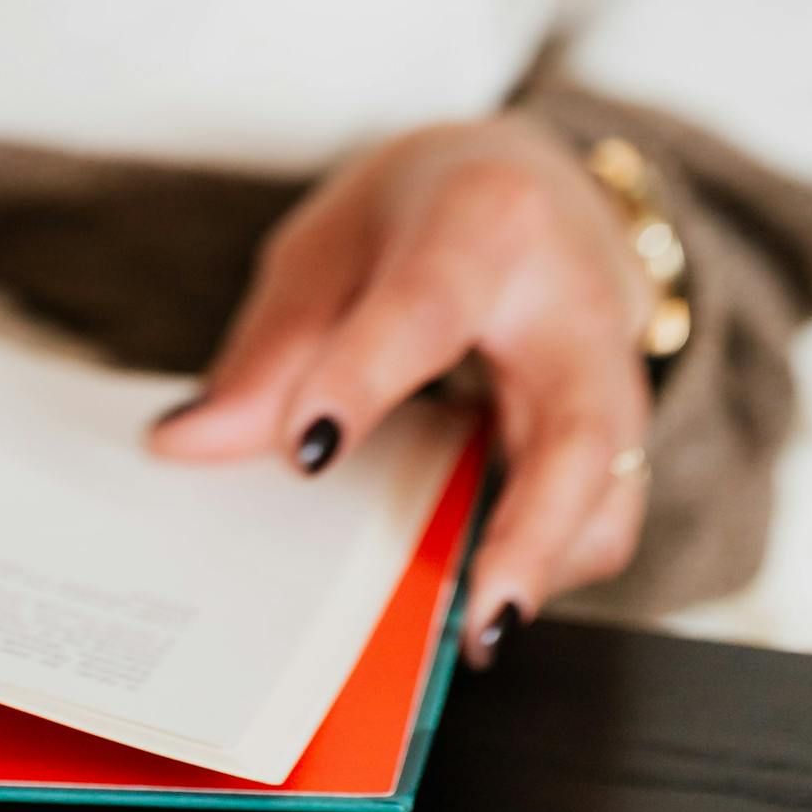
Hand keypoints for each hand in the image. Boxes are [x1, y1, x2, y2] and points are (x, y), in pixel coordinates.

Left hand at [148, 116, 656, 665]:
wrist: (538, 183)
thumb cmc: (424, 211)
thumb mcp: (332, 245)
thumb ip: (272, 348)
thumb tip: (186, 444)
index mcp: (483, 222)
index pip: (424, 308)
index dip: (363, 379)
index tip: (305, 452)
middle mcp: (572, 301)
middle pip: (575, 426)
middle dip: (530, 529)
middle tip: (473, 614)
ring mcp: (614, 372)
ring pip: (609, 488)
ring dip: (545, 567)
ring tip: (473, 628)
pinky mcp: (625, 430)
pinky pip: (604, 514)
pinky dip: (548, 561)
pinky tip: (483, 587)